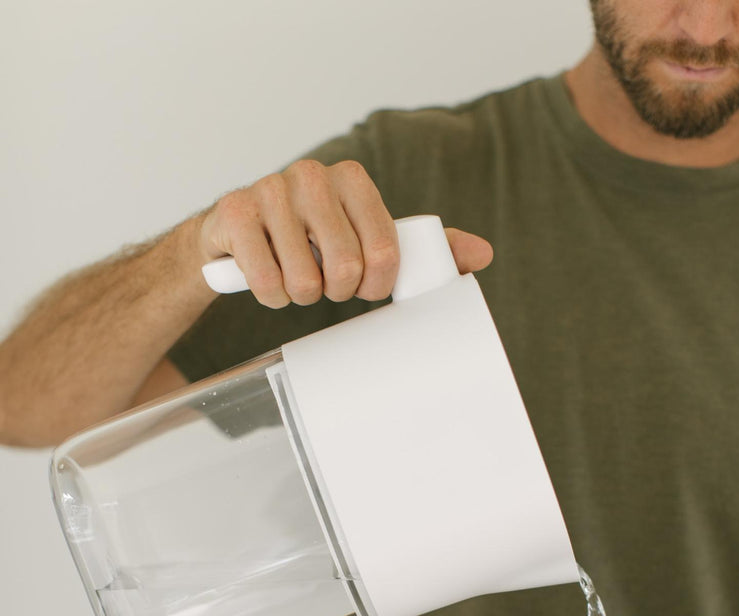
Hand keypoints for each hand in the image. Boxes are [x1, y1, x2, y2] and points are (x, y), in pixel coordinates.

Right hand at [197, 159, 492, 307]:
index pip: (385, 251)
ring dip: (301, 296)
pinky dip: (270, 295)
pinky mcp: (233, 213)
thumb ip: (422, 245)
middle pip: (347, 270)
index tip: (366, 285)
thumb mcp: (367, 236)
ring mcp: (268, 190)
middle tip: (326, 282)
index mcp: (351, 178)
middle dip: (338, 292)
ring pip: (304, 283)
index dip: (377, 284)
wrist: (239, 233)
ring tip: (294, 275)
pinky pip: (267, 283)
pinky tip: (267, 275)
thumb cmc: (312, 237)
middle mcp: (310, 175)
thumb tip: (483, 254)